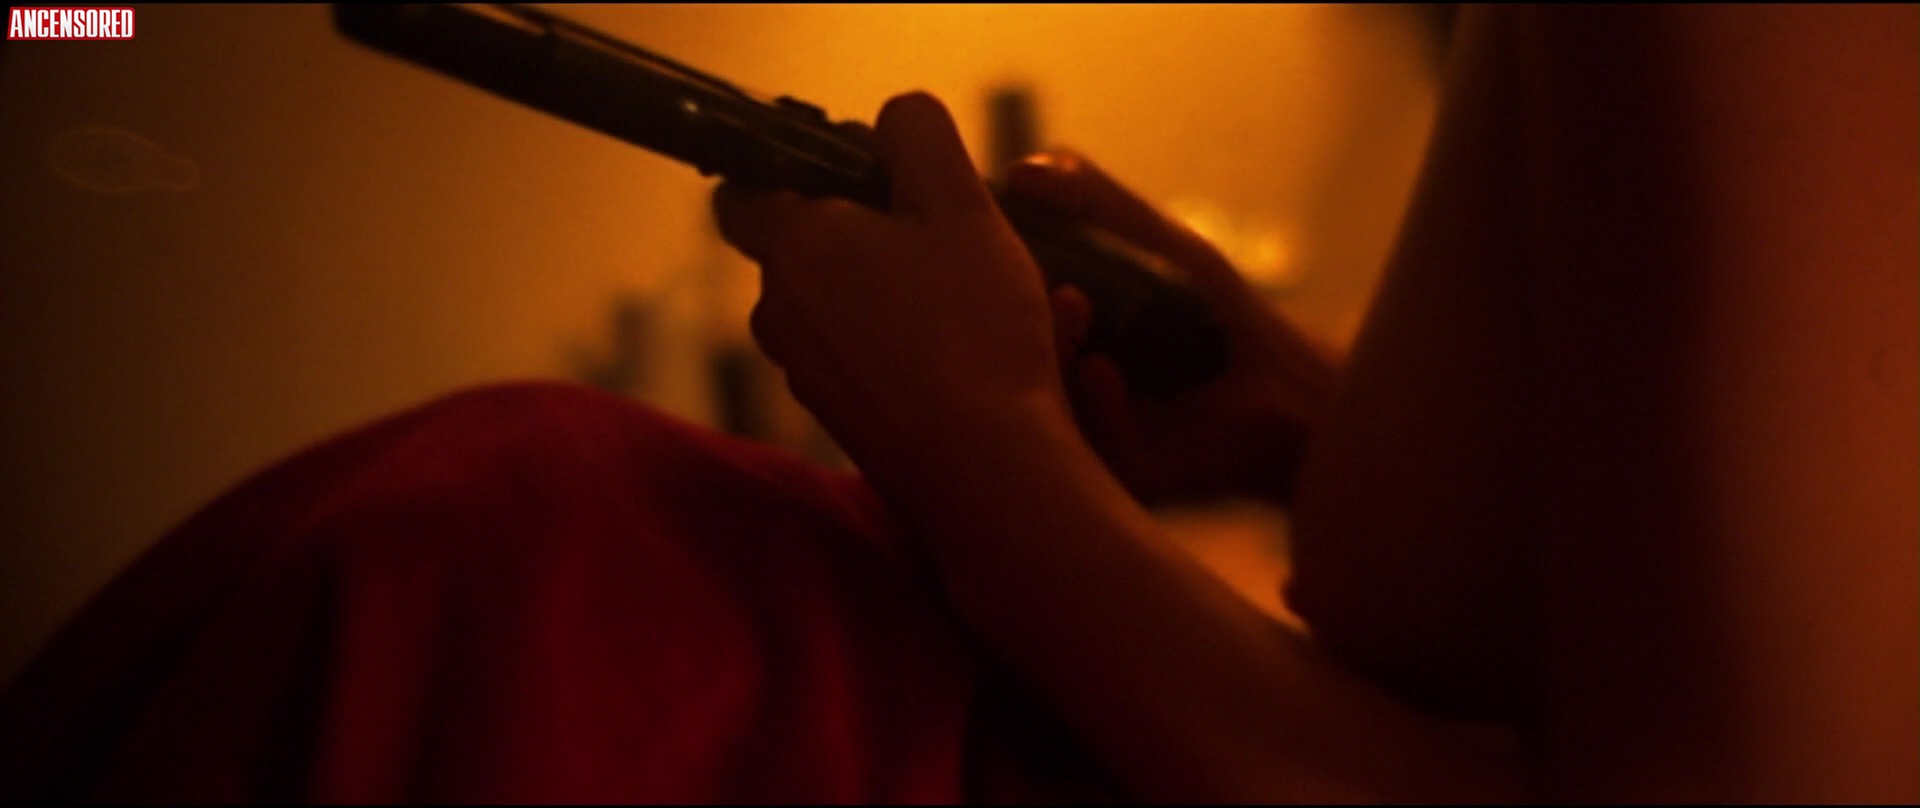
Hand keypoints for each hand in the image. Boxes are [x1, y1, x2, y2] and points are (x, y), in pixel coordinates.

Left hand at [711, 92, 1080, 506]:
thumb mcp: (961, 204)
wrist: (989, 474)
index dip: (792, 175)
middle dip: (871, 239)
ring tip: (985, 305)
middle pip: (808, 251)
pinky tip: (981, 359)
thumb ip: (918, 138)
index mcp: (793, 246)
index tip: (858, 180)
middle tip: (950, 241)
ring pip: (845, 311)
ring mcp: (806, 376)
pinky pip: (869, 364)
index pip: (741, 192)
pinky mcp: (841, 423)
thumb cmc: (974, 336)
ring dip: (902, 298)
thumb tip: (892, 121)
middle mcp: (780, 314)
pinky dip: (913, 353)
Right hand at [1007, 152, 1342, 506]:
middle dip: (1012, 319)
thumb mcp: (1156, 243)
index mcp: (1062, 340)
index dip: (990, 282)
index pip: (1003, 315)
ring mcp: (1090, 440)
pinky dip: (1094, 406)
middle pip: (1011, 364)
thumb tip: (1019, 171)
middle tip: (1028, 279)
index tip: (982, 245)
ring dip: (1046, 360)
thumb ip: (1095, 201)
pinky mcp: (1125, 476)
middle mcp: (1063, 393)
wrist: (1294, 390)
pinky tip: (1103, 370)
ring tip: (1069, 307)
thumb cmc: (1220, 312)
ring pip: (1042, 410)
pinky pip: (1092, 449)